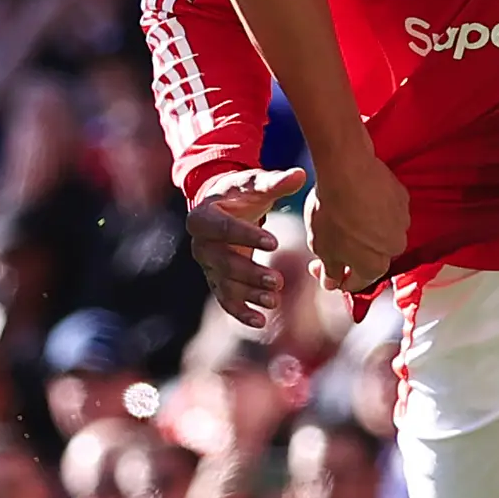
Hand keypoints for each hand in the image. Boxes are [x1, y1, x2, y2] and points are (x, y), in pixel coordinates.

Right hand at [188, 167, 300, 324]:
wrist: (223, 208)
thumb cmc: (241, 194)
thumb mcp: (255, 185)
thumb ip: (276, 182)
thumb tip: (299, 175)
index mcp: (203, 217)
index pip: (223, 228)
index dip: (247, 235)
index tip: (274, 242)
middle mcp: (199, 244)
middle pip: (222, 262)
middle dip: (249, 273)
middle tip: (278, 281)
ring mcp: (206, 266)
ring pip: (225, 284)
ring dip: (248, 295)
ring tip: (275, 301)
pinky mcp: (215, 281)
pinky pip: (225, 300)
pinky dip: (241, 312)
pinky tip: (260, 322)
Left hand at [305, 141, 407, 298]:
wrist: (347, 168)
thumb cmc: (333, 209)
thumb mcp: (322, 246)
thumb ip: (330, 269)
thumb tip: (332, 281)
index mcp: (374, 266)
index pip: (356, 283)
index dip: (336, 278)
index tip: (322, 268)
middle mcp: (395, 248)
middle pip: (371, 258)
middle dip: (352, 253)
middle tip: (331, 239)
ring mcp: (401, 222)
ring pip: (381, 234)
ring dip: (365, 230)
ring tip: (344, 215)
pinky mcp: (402, 198)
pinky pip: (387, 211)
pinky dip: (374, 210)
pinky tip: (356, 200)